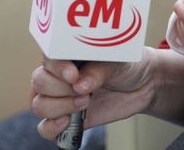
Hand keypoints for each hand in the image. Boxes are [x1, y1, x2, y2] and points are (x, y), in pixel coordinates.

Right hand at [30, 52, 154, 139]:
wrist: (143, 85)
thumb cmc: (127, 66)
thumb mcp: (118, 62)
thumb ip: (98, 70)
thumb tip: (81, 85)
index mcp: (69, 55)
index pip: (49, 58)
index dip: (57, 68)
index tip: (74, 75)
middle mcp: (60, 76)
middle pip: (39, 82)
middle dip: (61, 88)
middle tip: (87, 91)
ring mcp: (61, 98)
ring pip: (39, 104)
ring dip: (60, 106)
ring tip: (86, 102)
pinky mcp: (67, 118)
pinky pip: (44, 128)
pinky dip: (51, 127)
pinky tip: (67, 121)